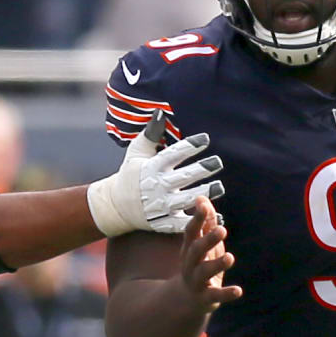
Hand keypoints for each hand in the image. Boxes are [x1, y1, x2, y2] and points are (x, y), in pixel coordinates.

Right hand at [88, 110, 225, 235]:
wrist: (116, 206)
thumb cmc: (130, 174)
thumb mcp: (136, 152)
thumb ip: (150, 134)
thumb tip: (161, 113)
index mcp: (151, 167)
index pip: (172, 154)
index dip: (189, 146)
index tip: (205, 139)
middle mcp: (157, 186)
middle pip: (182, 177)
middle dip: (200, 170)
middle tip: (217, 162)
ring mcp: (161, 206)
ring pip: (185, 200)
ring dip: (203, 194)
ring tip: (219, 187)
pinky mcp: (163, 222)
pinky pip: (183, 223)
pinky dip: (199, 220)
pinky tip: (216, 215)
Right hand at [178, 196, 241, 314]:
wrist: (187, 299)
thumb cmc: (199, 263)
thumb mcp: (203, 243)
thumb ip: (205, 222)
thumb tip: (202, 198)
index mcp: (190, 248)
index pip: (191, 231)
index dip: (197, 218)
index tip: (202, 205)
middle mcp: (191, 264)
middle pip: (196, 250)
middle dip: (207, 240)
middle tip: (222, 230)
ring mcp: (197, 281)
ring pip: (204, 272)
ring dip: (216, 264)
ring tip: (230, 257)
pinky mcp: (206, 297)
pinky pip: (215, 295)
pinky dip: (226, 294)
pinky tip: (238, 291)